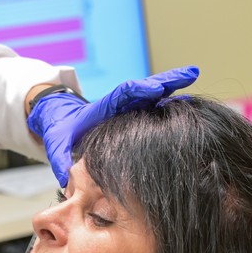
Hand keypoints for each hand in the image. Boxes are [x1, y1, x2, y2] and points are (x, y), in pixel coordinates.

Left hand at [28, 66, 199, 185]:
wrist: (63, 121)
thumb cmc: (62, 132)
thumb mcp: (58, 145)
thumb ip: (61, 159)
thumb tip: (65, 177)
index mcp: (102, 108)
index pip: (122, 95)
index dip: (138, 91)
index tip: (155, 90)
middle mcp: (119, 104)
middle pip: (144, 88)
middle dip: (166, 80)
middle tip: (189, 74)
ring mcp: (129, 107)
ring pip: (154, 94)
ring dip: (174, 85)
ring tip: (193, 75)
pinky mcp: (136, 113)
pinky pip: (155, 105)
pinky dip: (173, 101)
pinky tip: (192, 102)